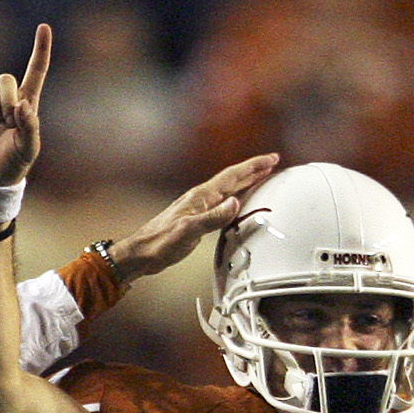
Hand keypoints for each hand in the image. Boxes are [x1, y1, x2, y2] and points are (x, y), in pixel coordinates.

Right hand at [0, 22, 48, 186]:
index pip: (35, 71)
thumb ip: (30, 127)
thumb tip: (21, 105)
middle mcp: (3, 99)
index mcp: (25, 104)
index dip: (41, 50)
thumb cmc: (10, 165)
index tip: (44, 28)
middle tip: (6, 121)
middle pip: (6, 79)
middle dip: (7, 97)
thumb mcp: (28, 150)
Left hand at [107, 154, 278, 282]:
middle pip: (232, 179)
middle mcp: (201, 198)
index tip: (271, 159)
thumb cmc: (160, 243)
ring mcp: (198, 207)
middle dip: (253, 170)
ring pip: (227, 190)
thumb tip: (236, 203)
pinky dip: (234, 198)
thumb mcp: (189, 231)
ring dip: (245, 182)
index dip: (253, 167)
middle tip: (272, 163)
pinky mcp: (195, 219)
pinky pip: (221, 203)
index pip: (232, 176)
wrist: (141, 253)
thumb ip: (213, 217)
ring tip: (260, 177)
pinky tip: (234, 202)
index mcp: (201, 197)